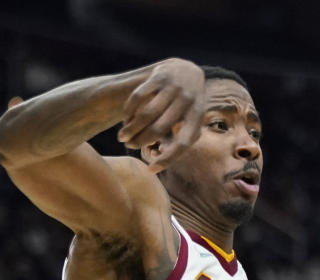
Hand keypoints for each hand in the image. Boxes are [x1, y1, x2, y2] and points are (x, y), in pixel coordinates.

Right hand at [117, 58, 205, 172]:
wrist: (187, 69)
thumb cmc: (189, 103)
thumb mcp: (194, 118)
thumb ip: (186, 136)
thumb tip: (167, 160)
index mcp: (197, 117)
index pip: (183, 144)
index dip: (168, 159)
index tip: (151, 170)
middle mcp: (187, 101)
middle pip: (158, 129)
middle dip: (140, 141)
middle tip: (129, 146)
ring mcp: (173, 88)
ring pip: (146, 114)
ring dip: (131, 128)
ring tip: (122, 137)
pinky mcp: (158, 76)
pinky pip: (138, 97)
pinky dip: (129, 111)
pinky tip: (125, 119)